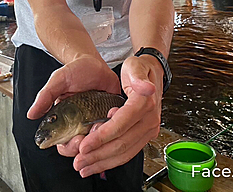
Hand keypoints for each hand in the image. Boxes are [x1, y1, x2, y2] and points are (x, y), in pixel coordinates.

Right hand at [27, 55, 120, 155]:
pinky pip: (116, 127)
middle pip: (84, 148)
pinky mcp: (112, 114)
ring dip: (101, 137)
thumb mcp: (58, 81)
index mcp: (66, 121)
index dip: (70, 147)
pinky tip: (112, 113)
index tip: (75, 140)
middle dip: (87, 146)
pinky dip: (116, 125)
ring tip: (100, 122)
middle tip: (89, 134)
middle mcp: (82, 124)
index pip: (65, 144)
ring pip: (101, 141)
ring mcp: (97, 120)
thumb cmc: (75, 71)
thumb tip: (31, 114)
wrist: (94, 61)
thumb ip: (45, 96)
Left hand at [73, 54, 162, 177]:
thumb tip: (146, 88)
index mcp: (144, 103)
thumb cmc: (140, 69)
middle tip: (79, 161)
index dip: (101, 137)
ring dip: (104, 162)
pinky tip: (99, 164)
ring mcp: (149, 129)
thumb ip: (137, 76)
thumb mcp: (134, 66)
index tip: (84, 145)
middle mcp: (149, 119)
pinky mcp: (146, 135)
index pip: (121, 124)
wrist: (153, 73)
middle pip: (122, 143)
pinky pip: (129, 151)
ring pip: (126, 152)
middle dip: (98, 155)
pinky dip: (113, 160)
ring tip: (85, 168)